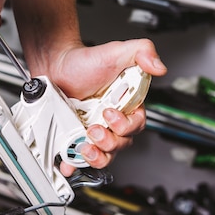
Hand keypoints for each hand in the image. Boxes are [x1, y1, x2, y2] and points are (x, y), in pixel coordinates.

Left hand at [48, 39, 166, 175]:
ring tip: (85, 147)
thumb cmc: (86, 61)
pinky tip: (69, 162)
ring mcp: (93, 131)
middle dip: (109, 141)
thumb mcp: (116, 51)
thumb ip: (142, 52)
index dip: (126, 125)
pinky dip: (74, 164)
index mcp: (126, 105)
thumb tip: (159, 66)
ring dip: (96, 157)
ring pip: (104, 155)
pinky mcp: (75, 137)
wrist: (56, 64)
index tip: (110, 113)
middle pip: (121, 144)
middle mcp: (111, 121)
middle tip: (94, 129)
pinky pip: (78, 157)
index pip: (136, 125)